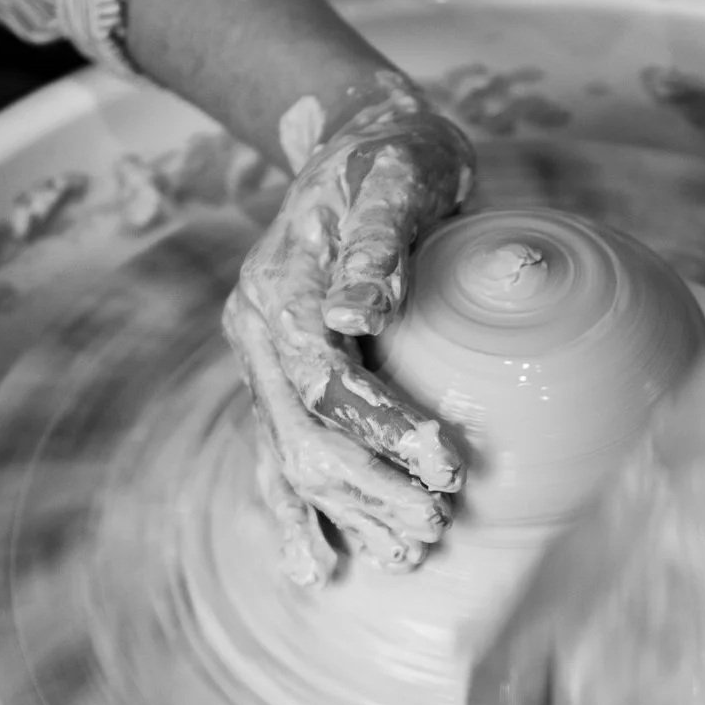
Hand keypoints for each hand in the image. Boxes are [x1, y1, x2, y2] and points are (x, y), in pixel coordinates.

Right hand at [222, 76, 474, 582]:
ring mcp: (262, 361)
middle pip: (301, 436)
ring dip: (341, 516)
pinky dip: (298, 514)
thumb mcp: (396, 178)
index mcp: (279, 286)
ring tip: (402, 557)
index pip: (325, 379)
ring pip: (286, 459)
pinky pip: (279, 457)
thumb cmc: (393, 157)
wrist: (359, 140)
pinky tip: (319, 564)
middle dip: (366, 490)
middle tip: (434, 526)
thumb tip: (355, 313)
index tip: (448, 462)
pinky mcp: (283, 379)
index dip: (384, 428)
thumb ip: (378, 245)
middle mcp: (256, 331)